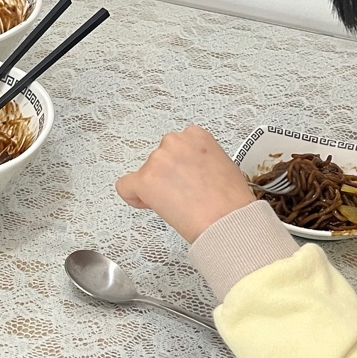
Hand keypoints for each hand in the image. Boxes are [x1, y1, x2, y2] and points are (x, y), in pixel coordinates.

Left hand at [115, 126, 256, 242]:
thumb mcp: (222, 165)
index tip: (186, 179)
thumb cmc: (231, 201)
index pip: (176, 147)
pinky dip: (134, 197)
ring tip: (178, 204)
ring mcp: (158, 160)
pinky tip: (148, 204)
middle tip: (183, 195)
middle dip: (168, 176)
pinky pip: (125, 187)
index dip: (179, 166)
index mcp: (196, 135)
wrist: (228, 221)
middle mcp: (175, 142)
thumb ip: (201, 160)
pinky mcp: (145, 180)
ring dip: (156, 187)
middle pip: (160, 159)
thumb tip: (190, 171)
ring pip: (145, 174)